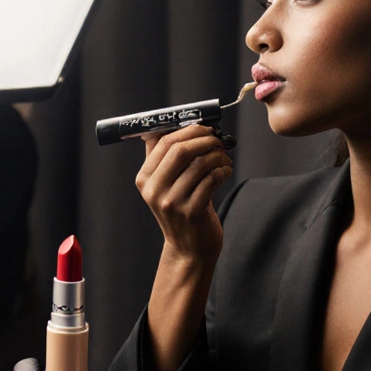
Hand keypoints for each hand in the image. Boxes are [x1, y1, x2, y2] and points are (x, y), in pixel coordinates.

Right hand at [135, 124, 232, 261]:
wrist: (188, 249)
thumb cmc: (181, 210)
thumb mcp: (164, 185)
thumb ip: (163, 156)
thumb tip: (174, 122)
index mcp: (144, 178)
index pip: (164, 141)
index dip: (188, 129)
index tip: (205, 128)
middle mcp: (154, 190)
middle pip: (181, 150)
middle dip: (205, 139)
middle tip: (218, 140)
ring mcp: (172, 202)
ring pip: (200, 164)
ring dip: (218, 155)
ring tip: (224, 158)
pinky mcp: (192, 212)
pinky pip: (212, 179)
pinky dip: (223, 170)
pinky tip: (225, 171)